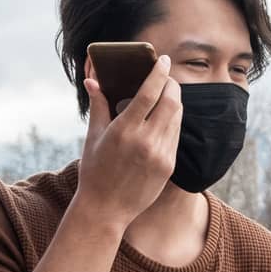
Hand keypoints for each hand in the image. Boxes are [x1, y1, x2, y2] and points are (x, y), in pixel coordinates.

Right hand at [75, 53, 182, 227]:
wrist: (105, 210)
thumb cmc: (94, 172)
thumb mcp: (93, 137)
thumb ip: (98, 106)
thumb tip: (93, 80)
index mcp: (124, 130)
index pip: (149, 92)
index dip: (159, 73)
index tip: (165, 61)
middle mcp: (146, 141)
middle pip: (171, 102)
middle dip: (172, 85)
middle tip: (167, 78)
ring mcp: (161, 155)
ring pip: (177, 118)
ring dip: (174, 103)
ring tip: (166, 96)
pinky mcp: (168, 166)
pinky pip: (175, 136)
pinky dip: (172, 123)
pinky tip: (164, 120)